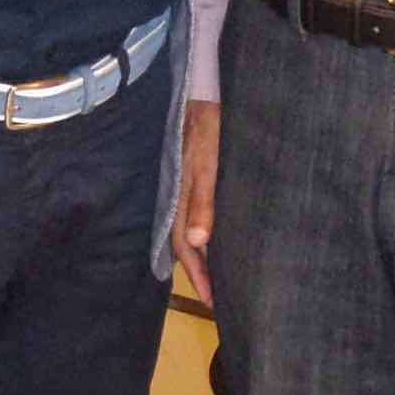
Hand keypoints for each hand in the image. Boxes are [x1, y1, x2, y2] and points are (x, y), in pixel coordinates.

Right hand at [174, 98, 222, 303]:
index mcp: (179, 197)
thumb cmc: (207, 126)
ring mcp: (183, 188)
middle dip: (199, 272)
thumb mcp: (207, 162)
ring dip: (202, 255)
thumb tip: (197, 240)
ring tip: (217, 277)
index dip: (199, 274)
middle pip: (185, 244)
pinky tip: (214, 238)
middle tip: (217, 299)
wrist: (200, 93)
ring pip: (188, 230)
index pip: (185, 247)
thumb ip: (202, 199)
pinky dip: (203, 232)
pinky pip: (193, 214)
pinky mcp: (191, 178)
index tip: (213, 301)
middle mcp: (178, 197)